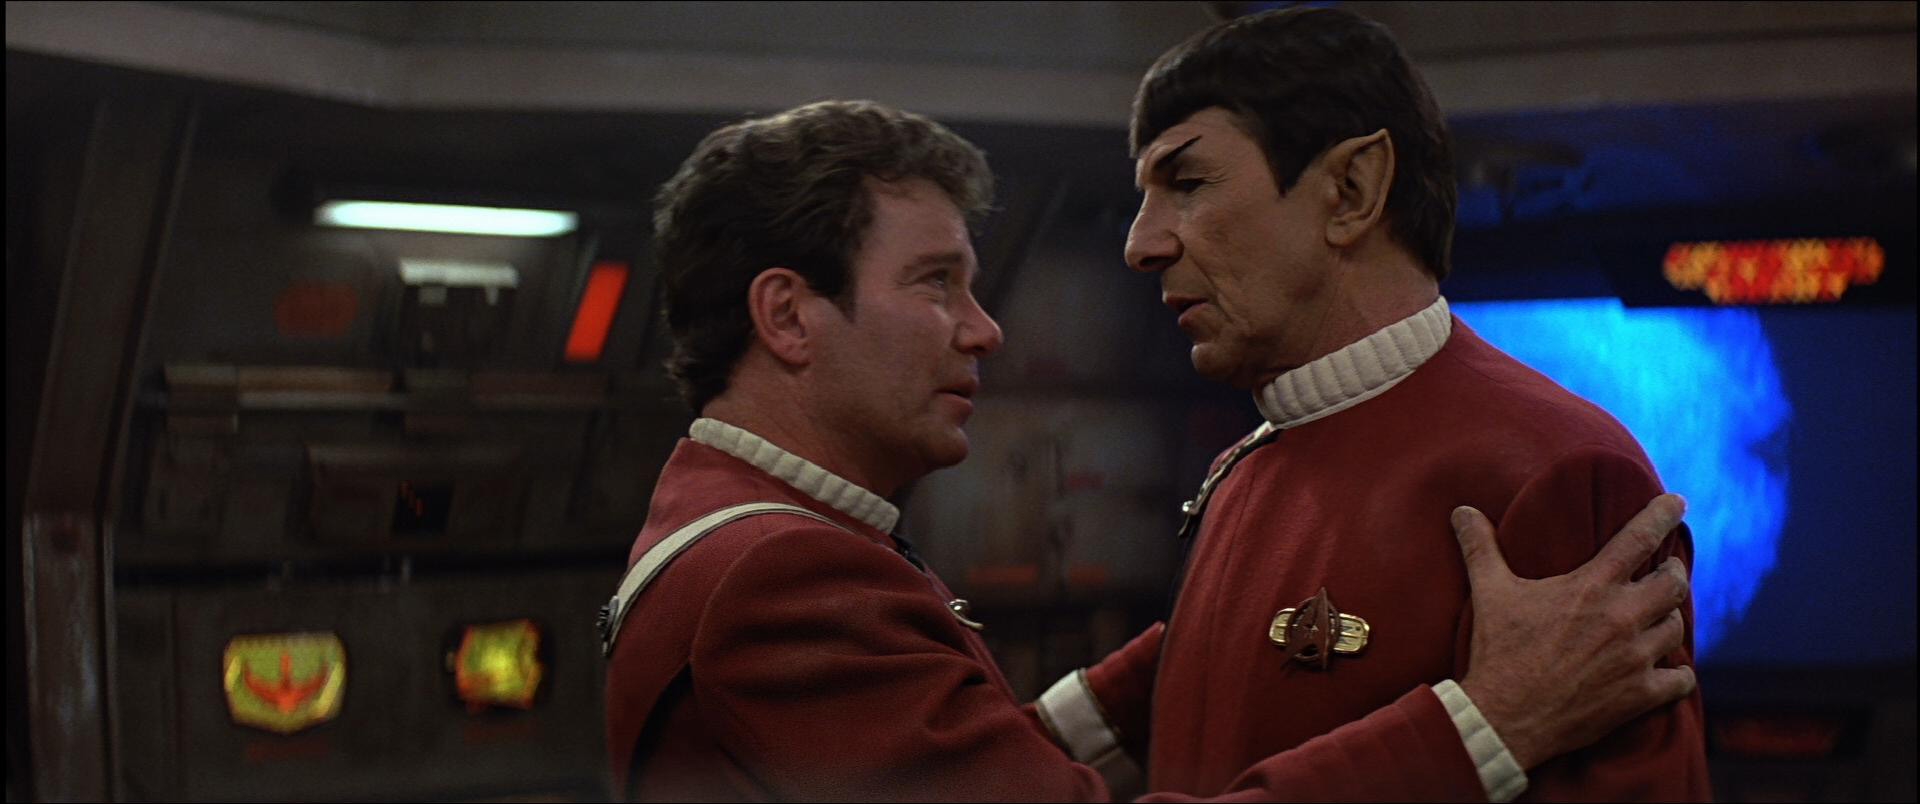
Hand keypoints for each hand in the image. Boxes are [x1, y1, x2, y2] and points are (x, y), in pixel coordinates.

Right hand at [1453, 494, 1695, 769]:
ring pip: (1677, 628)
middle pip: (1674, 583)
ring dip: (1668, 620)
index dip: (1662, 514)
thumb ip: (1480, 547)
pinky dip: (1677, 674)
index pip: (1638, 538)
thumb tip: (1462, 511)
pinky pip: (1681, 679)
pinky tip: (1669, 671)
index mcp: (1591, 586)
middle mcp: (1621, 617)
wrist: (1505, 716)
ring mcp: (1635, 658)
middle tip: (1664, 572)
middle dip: (1672, 573)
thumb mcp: (1489, 592)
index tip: (1678, 502)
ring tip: (1657, 619)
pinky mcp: (1640, 695)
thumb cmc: (1499, 651)